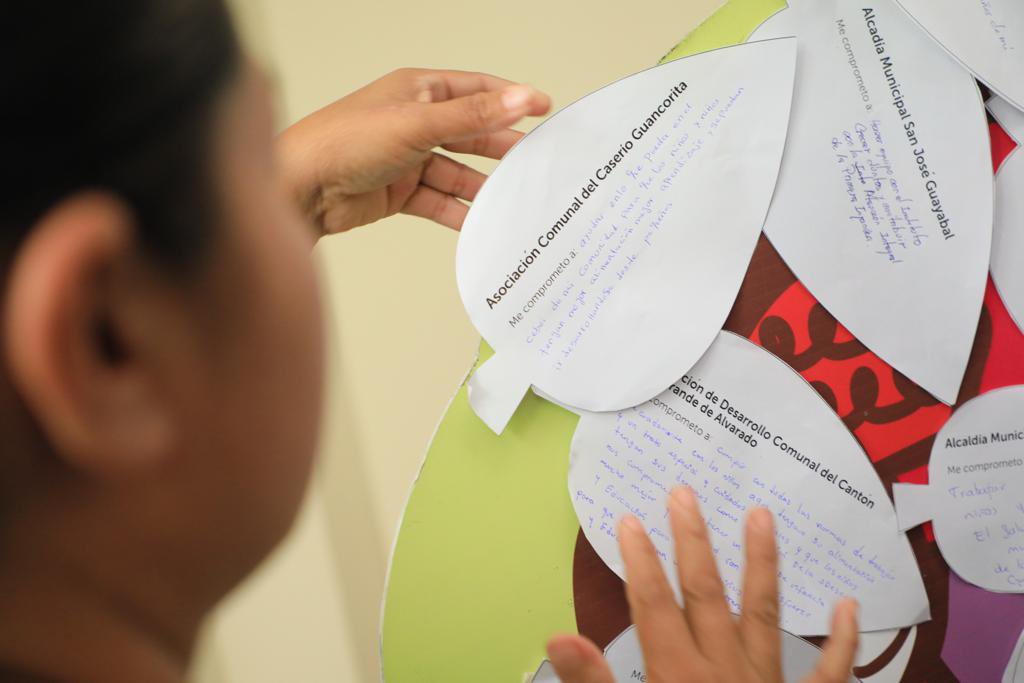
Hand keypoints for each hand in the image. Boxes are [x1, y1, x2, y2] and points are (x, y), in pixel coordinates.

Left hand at [277, 68, 550, 234]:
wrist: (301, 189)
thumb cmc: (343, 141)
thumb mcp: (418, 124)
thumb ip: (473, 116)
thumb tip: (519, 98)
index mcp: (418, 90)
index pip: (476, 90)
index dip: (510, 99)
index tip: (543, 108)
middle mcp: (414, 122)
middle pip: (470, 134)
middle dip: (501, 148)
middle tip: (535, 161)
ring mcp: (407, 158)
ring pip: (457, 172)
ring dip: (481, 186)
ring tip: (512, 199)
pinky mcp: (399, 191)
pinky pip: (438, 201)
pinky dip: (458, 212)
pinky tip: (479, 223)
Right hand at [547, 487, 858, 682]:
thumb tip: (559, 638)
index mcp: (678, 677)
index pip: (653, 607)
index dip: (638, 561)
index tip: (629, 519)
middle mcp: (723, 671)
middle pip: (705, 595)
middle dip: (692, 542)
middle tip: (685, 492)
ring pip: (763, 614)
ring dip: (761, 564)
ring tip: (762, 517)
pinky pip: (827, 673)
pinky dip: (840, 641)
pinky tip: (847, 607)